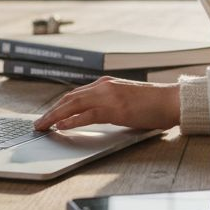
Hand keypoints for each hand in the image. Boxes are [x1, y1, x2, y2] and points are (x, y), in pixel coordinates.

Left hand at [32, 76, 180, 130]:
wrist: (171, 100)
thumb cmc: (153, 104)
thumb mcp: (125, 102)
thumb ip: (107, 106)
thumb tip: (89, 117)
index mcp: (106, 84)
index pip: (75, 94)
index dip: (59, 105)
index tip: (48, 115)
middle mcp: (104, 86)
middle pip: (69, 98)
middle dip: (51, 111)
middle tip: (39, 122)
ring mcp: (108, 95)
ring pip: (73, 104)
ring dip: (55, 116)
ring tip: (43, 125)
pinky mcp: (114, 108)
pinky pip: (87, 114)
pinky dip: (71, 120)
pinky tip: (61, 126)